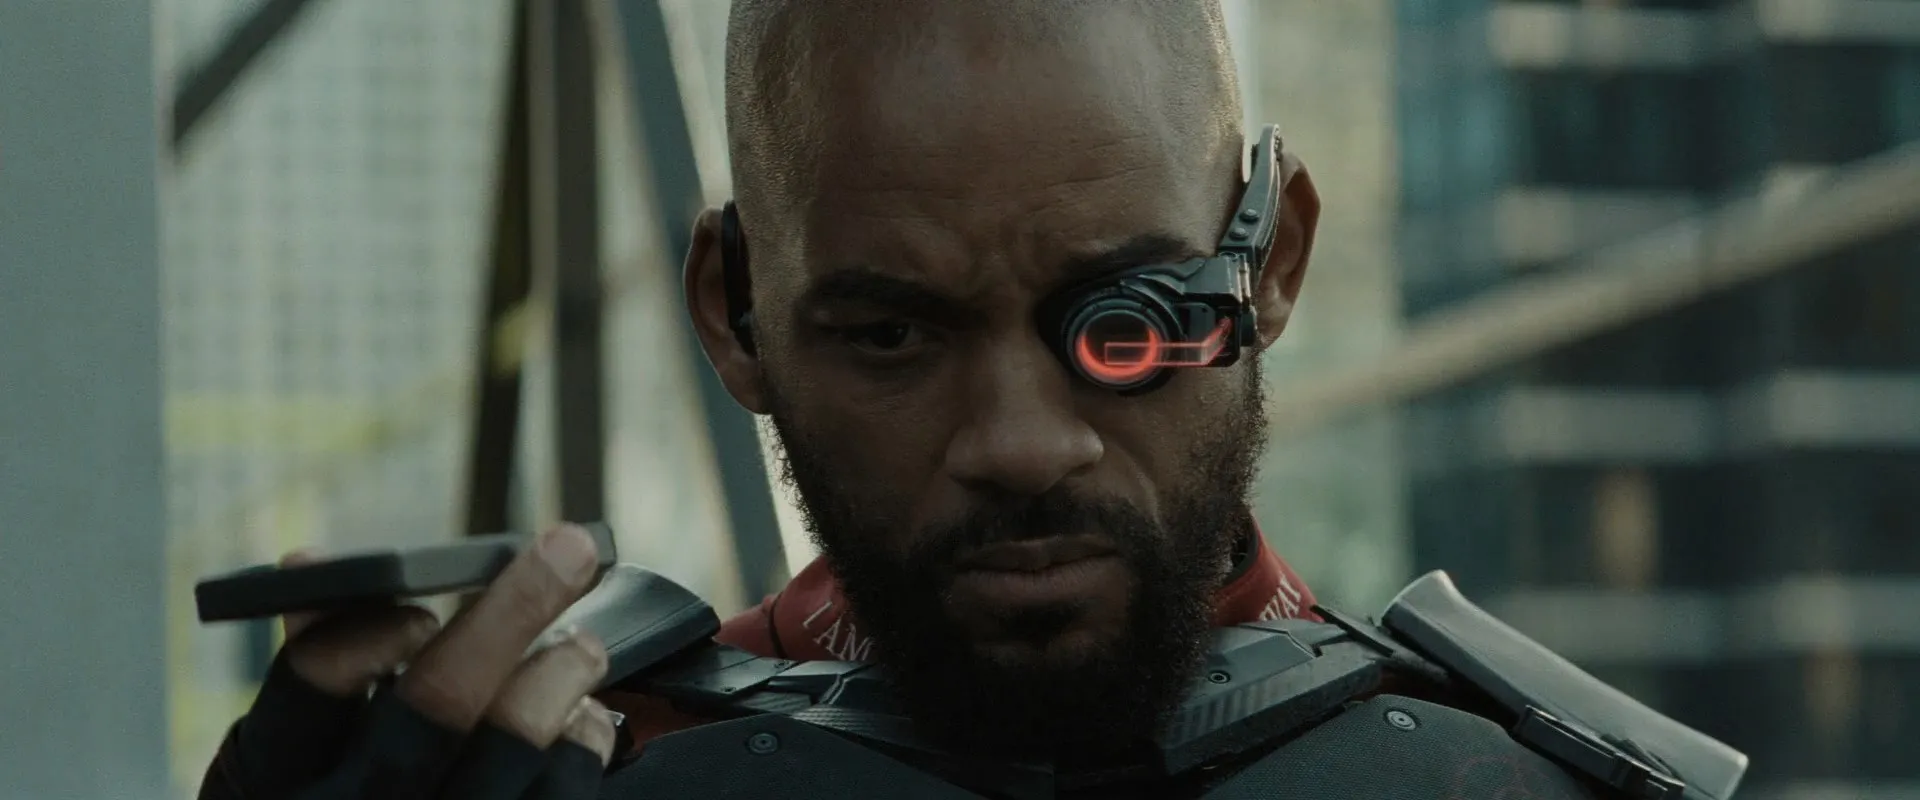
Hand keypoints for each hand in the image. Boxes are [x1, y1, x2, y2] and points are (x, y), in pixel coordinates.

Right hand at [199, 524, 621, 799]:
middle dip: (511, 612)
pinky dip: (583, 746)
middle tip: (569, 548)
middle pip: (436, 703)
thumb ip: (310, 660)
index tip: (424, 606)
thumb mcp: (280, 762)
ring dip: (559, 677)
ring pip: (510, 750)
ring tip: (581, 644)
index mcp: (272, 777)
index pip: (318, 676)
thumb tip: (310, 563)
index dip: (377, 627)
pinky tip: (585, 720)